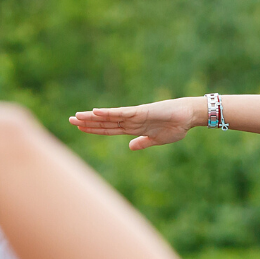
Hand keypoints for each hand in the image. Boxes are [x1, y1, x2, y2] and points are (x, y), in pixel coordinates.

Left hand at [68, 97, 200, 150]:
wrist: (189, 117)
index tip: (80, 128)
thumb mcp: (157, 140)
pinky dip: (108, 112)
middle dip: (88, 122)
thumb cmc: (176, 127)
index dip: (95, 129)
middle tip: (70, 120)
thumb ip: (143, 142)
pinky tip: (96, 112)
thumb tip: (130, 147)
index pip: (110, 129)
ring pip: (109, 117)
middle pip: (105, 122)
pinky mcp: (141, 111)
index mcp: (134, 128)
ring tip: (77, 116)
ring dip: (93, 117)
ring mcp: (135, 115)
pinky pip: (121, 113)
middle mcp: (131, 121)